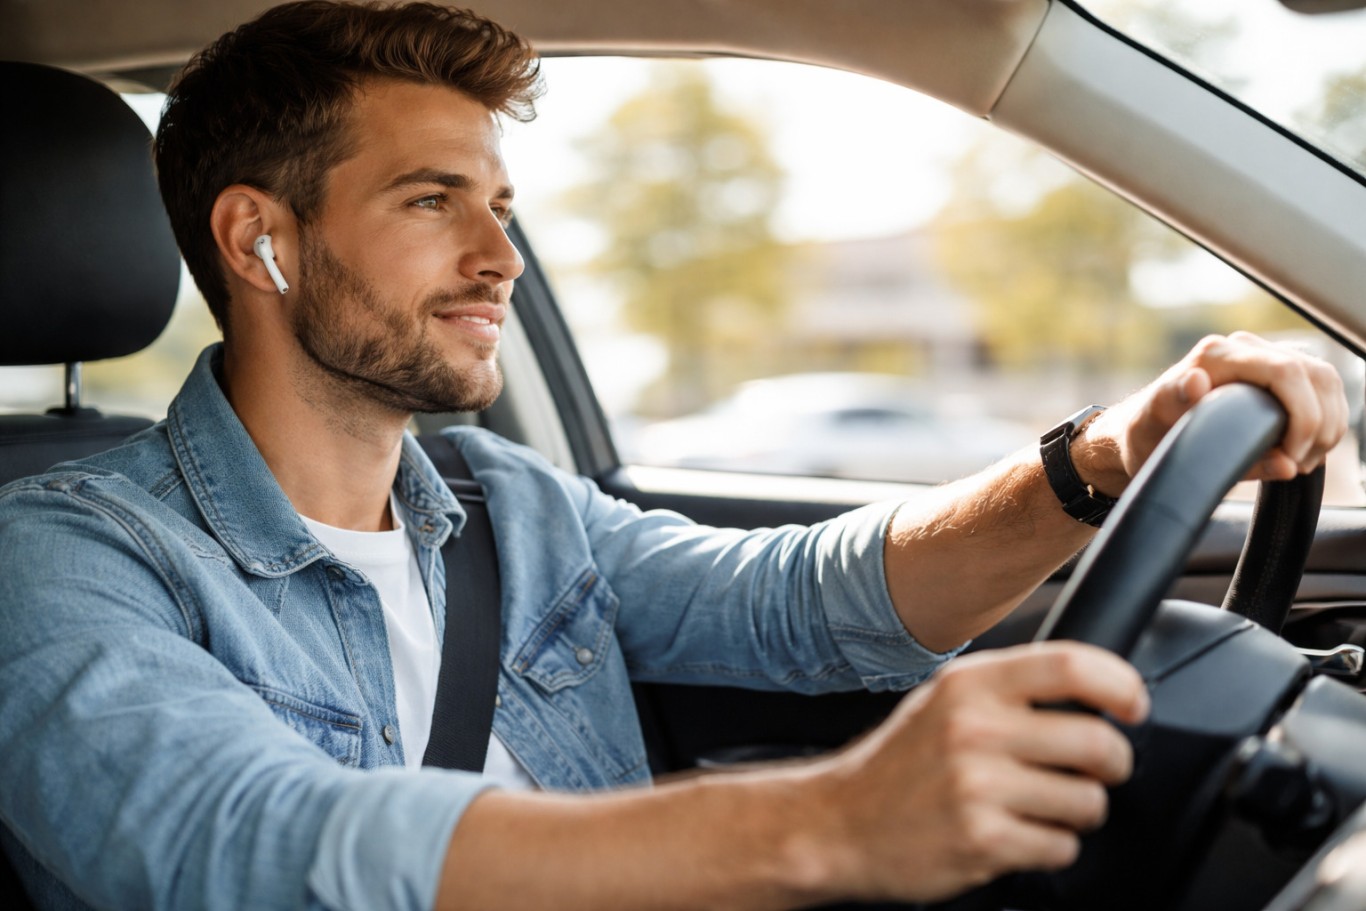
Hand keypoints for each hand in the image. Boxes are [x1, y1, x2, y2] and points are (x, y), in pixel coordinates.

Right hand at [815, 642, 1148, 902]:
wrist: (839, 822)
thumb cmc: (902, 763)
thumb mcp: (946, 701)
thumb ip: (1010, 689)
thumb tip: (1097, 692)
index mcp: (970, 684)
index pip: (1071, 666)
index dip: (1121, 686)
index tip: (1134, 706)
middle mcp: (973, 728)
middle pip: (1096, 743)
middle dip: (1112, 765)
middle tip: (1095, 772)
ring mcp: (977, 787)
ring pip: (1088, 802)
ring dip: (1079, 812)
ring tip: (1041, 808)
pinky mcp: (982, 841)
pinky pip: (1061, 847)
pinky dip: (1050, 847)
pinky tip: (1015, 835)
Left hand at [1075, 332, 1348, 496]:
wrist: (1139, 432)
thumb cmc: (1145, 434)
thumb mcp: (1155, 431)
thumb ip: (1186, 416)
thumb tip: (1201, 388)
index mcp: (1215, 356)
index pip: (1286, 371)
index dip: (1303, 415)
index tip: (1290, 454)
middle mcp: (1241, 348)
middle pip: (1315, 375)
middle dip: (1319, 425)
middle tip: (1297, 463)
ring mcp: (1260, 357)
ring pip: (1324, 380)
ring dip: (1326, 424)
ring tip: (1299, 460)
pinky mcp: (1273, 373)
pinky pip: (1319, 388)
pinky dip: (1325, 419)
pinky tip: (1304, 448)